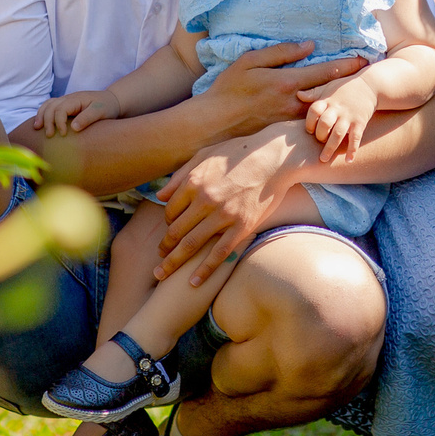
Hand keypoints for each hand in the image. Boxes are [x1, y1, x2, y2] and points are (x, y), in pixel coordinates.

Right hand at [35, 90, 116, 135]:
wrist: (112, 101)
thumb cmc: (107, 107)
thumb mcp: (101, 112)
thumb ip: (87, 118)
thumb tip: (73, 128)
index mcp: (76, 99)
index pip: (61, 109)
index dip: (59, 122)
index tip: (63, 134)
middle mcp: (69, 98)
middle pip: (51, 106)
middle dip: (47, 121)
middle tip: (48, 136)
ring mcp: (66, 100)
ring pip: (48, 104)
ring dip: (41, 115)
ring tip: (37, 128)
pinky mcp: (66, 105)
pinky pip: (50, 106)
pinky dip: (43, 114)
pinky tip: (40, 123)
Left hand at [153, 122, 316, 282]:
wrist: (275, 157)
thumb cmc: (240, 153)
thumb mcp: (206, 155)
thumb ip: (181, 175)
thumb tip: (160, 196)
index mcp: (194, 181)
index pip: (170, 210)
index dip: (167, 223)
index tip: (170, 231)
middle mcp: (205, 199)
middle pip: (175, 230)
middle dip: (164, 248)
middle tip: (159, 260)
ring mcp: (224, 215)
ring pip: (191, 245)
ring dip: (173, 262)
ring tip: (163, 274)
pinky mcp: (242, 227)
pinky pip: (219, 253)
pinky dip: (204, 270)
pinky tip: (193, 283)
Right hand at [197, 40, 366, 138]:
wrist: (214, 122)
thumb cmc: (228, 88)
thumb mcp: (250, 61)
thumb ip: (281, 52)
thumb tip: (309, 45)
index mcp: (287, 82)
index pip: (324, 72)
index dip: (346, 65)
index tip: (364, 59)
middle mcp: (294, 102)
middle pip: (330, 92)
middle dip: (349, 82)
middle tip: (366, 75)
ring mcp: (290, 119)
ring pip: (323, 108)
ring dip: (338, 99)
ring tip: (352, 91)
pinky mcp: (285, 130)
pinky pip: (310, 119)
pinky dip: (324, 112)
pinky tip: (331, 109)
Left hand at [302, 74, 377, 161]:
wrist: (370, 85)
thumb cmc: (345, 87)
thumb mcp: (329, 87)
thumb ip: (314, 93)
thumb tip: (298, 95)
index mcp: (328, 100)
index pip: (314, 111)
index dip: (309, 122)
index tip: (309, 130)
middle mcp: (337, 109)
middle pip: (325, 124)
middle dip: (319, 135)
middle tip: (319, 141)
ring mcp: (349, 117)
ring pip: (338, 134)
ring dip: (330, 148)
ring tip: (323, 159)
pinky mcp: (360, 123)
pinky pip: (356, 138)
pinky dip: (352, 150)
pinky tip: (348, 161)